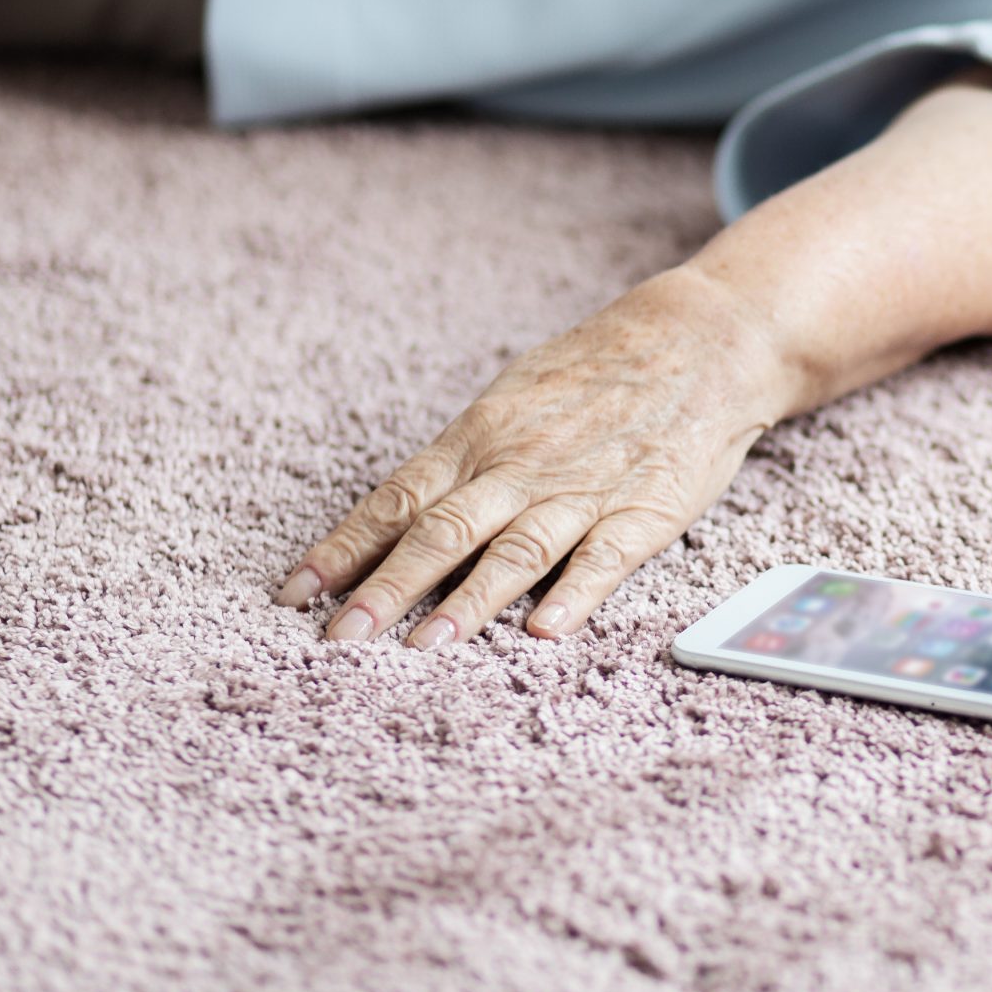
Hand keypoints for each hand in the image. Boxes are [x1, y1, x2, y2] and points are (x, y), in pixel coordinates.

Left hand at [272, 269, 790, 646]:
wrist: (698, 341)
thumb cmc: (595, 373)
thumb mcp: (514, 400)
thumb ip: (465, 461)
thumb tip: (400, 518)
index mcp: (481, 437)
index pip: (397, 499)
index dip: (344, 548)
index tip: (293, 595)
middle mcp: (521, 466)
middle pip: (442, 532)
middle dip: (386, 589)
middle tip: (339, 642)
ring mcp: (583, 490)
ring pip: (515, 551)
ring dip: (468, 601)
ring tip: (425, 650)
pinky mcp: (644, 511)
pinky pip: (604, 557)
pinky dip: (574, 594)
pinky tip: (545, 631)